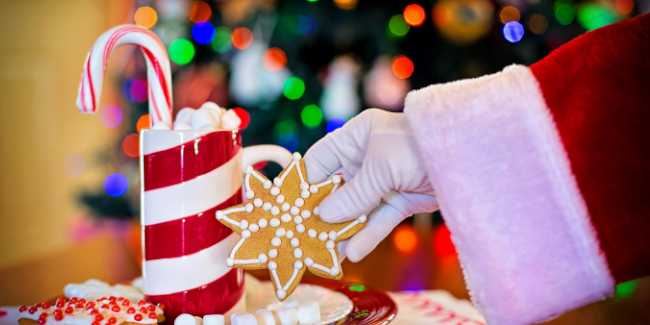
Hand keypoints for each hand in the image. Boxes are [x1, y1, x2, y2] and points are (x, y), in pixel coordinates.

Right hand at [304, 109, 438, 261]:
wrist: (469, 157)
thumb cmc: (420, 146)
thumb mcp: (381, 166)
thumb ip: (353, 194)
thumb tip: (322, 216)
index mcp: (355, 137)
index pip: (319, 161)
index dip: (304, 184)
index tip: (289, 208)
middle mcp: (365, 158)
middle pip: (335, 189)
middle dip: (321, 213)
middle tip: (304, 236)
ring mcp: (382, 181)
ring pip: (355, 209)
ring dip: (342, 231)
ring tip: (326, 253)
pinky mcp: (399, 200)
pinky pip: (377, 220)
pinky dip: (366, 236)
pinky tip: (353, 253)